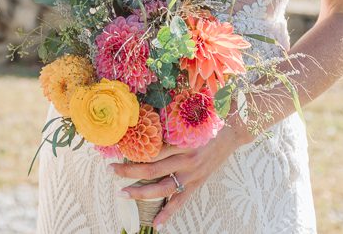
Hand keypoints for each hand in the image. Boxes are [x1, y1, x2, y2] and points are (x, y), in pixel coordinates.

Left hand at [110, 122, 248, 227]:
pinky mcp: (197, 183)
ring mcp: (192, 174)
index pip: (153, 150)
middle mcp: (187, 159)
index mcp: (182, 141)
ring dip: (141, 192)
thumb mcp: (186, 119)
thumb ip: (167, 124)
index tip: (116, 150)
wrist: (232, 132)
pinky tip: (156, 224)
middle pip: (153, 169)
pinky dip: (168, 213)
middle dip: (129, 171)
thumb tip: (142, 121)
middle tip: (110, 171)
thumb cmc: (205, 121)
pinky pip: (181, 201)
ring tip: (123, 193)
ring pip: (163, 187)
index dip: (134, 152)